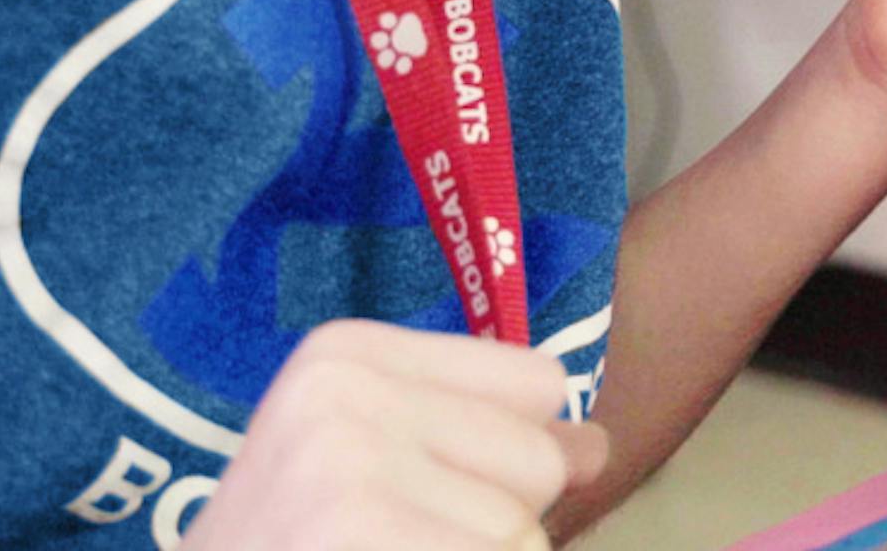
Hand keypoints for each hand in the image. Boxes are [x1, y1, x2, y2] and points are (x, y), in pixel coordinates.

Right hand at [185, 320, 605, 550]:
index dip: (500, 460)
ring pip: (526, 535)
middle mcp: (343, 393)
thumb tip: (597, 447)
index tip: (406, 497)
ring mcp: (351, 469)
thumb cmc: (289, 548)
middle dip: (490, 526)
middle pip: (539, 459)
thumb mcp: (364, 469)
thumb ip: (484, 441)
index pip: (536, 384)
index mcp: (343, 354)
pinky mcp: (365, 534)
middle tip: (385, 544)